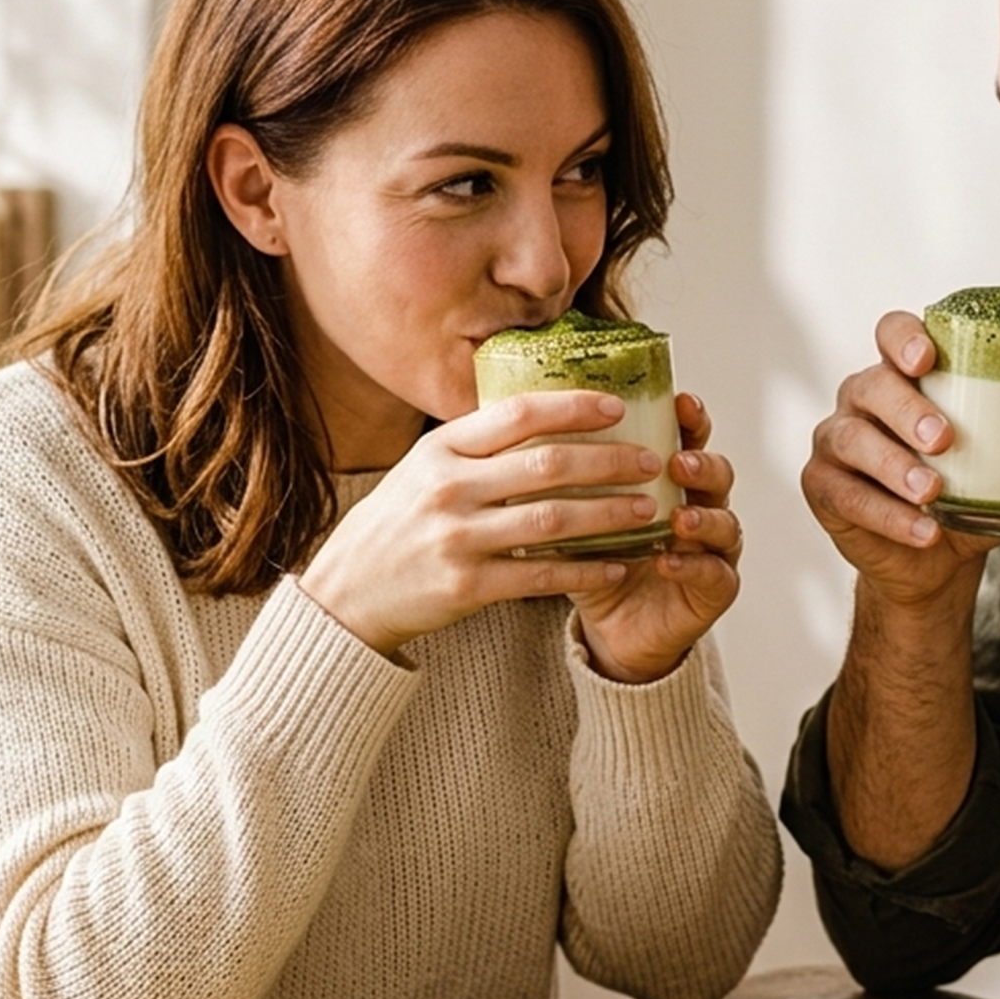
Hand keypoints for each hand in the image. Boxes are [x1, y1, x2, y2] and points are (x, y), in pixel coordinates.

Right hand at [298, 391, 668, 658]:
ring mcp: (458, 539)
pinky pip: (542, 575)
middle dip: (609, 461)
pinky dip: (586, 571)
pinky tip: (618, 565)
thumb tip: (543, 412)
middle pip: (547, 465)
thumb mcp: (423, 468)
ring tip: (648, 509)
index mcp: (441, 450)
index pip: (518, 415)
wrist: (348, 593)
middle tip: (651, 460)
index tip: (617, 406)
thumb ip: (475, 445)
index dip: (573, 406)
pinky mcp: (468, 586)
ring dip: (609, 514)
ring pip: (553, 520)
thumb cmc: (396, 524)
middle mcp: (449, 489)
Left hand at [571, 392, 742, 682]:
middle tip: (678, 462)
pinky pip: (714, 574)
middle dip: (702, 464)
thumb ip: (566, 479)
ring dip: (704, 517)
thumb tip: (518, 432)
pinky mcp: (714, 590)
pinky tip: (668, 560)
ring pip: (726, 523)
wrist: (611, 627)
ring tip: (679, 517)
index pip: (689, 439)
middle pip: (718, 474)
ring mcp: (713, 549)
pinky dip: (692, 565)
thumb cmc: (596, 561)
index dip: (691, 420)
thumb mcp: (577, 514)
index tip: (679, 401)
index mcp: (671, 480)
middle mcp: (700, 507)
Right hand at [800, 312, 999, 612]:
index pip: (893, 332)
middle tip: (945, 437)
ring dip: (893, 466)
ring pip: (852, 440)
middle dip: (905, 409)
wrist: (934, 557)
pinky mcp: (824, 488)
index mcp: (908, 373)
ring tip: (934, 491)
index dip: (904, 338)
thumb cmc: (976, 487)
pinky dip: (886, 514)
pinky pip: (846, 495)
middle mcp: (865, 398)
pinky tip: (923, 530)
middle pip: (870, 386)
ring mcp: (838, 441)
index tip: (928, 358)